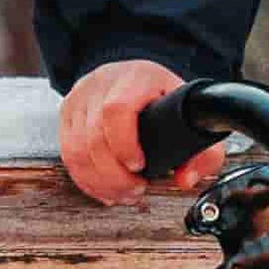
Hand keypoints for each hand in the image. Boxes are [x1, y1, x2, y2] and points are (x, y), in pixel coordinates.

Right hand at [57, 59, 197, 205]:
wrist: (135, 75)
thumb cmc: (160, 94)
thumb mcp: (189, 113)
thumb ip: (202, 151)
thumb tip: (186, 179)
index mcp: (135, 78)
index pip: (116, 109)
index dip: (124, 144)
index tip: (139, 166)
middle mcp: (101, 85)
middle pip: (93, 137)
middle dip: (115, 175)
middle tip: (136, 189)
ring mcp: (80, 100)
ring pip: (76, 150)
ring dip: (100, 181)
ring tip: (123, 193)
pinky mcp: (67, 116)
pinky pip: (68, 155)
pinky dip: (86, 180)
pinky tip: (105, 189)